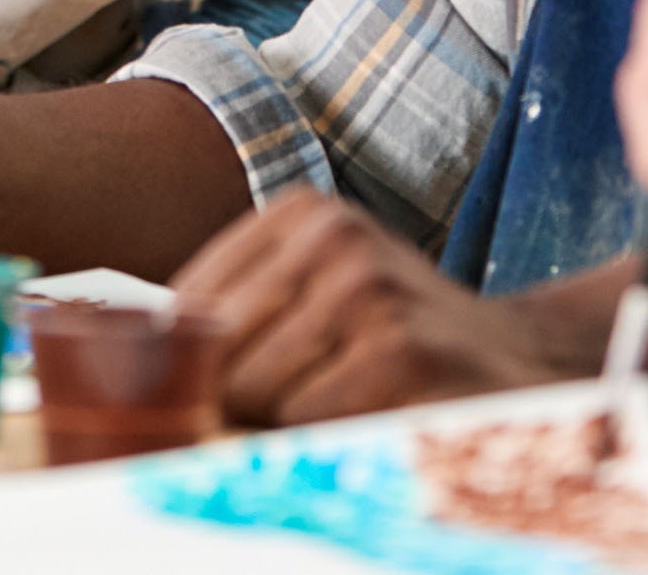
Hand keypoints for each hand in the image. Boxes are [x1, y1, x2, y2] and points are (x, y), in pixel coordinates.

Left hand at [171, 192, 568, 425]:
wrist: (514, 359)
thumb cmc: (392, 335)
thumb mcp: (315, 291)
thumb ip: (235, 313)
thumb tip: (132, 367)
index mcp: (301, 213)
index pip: (185, 300)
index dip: (182, 361)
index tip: (197, 389)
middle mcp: (331, 236)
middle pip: (212, 348)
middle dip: (229, 394)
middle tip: (282, 403)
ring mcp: (367, 288)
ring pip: (252, 388)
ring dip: (279, 419)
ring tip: (334, 401)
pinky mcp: (399, 350)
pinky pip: (303, 419)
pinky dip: (322, 435)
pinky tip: (365, 413)